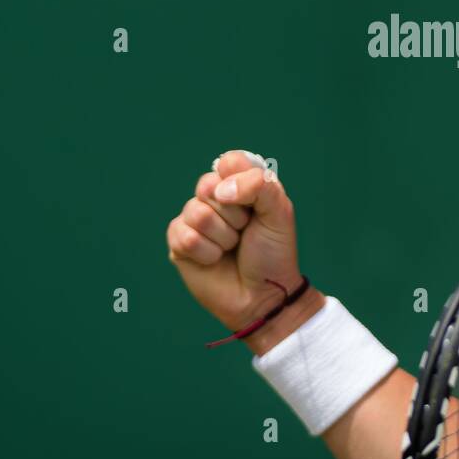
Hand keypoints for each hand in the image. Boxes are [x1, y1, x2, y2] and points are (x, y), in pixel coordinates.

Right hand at [166, 150, 301, 333]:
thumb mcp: (279, 212)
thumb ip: (259, 185)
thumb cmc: (273, 252)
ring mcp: (194, 219)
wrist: (263, 296)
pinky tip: (215, 261)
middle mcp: (214, 198)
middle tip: (245, 231)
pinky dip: (207, 253)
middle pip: (207, 185)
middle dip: (233, 215)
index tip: (254, 206)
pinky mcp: (179, 242)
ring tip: (231, 248)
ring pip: (196, 213)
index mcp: (240, 184)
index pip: (228, 162)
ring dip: (222, 237)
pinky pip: (184, 236)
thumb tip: (221, 189)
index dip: (240, 182)